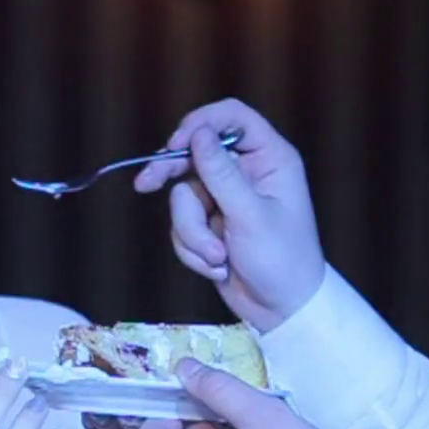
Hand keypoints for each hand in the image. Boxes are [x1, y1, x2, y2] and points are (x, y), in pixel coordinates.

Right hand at [131, 99, 325, 330]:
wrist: (282, 311)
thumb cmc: (283, 261)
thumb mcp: (251, 216)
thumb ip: (222, 174)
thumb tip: (198, 134)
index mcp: (269, 159)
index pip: (232, 117)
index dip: (201, 123)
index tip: (176, 144)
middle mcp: (246, 172)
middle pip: (194, 153)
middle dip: (172, 176)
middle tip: (145, 185)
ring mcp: (225, 199)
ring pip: (183, 196)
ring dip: (193, 233)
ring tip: (218, 258)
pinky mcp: (209, 224)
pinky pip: (182, 225)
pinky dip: (193, 249)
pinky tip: (219, 268)